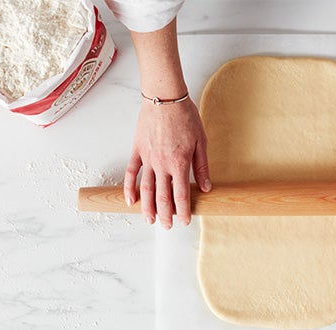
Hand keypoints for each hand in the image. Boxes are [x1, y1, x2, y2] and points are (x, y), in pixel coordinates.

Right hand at [124, 98, 210, 228]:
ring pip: (146, 188)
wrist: (164, 97)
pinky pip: (130, 172)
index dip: (183, 210)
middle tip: (167, 226)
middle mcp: (162, 164)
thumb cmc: (185, 117)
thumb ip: (202, 166)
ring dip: (147, 207)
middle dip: (165, 214)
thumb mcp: (201, 141)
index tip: (185, 221)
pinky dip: (129, 187)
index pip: (181, 194)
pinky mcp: (137, 150)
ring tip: (149, 220)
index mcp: (180, 162)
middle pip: (162, 196)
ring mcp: (147, 158)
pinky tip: (130, 200)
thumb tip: (206, 187)